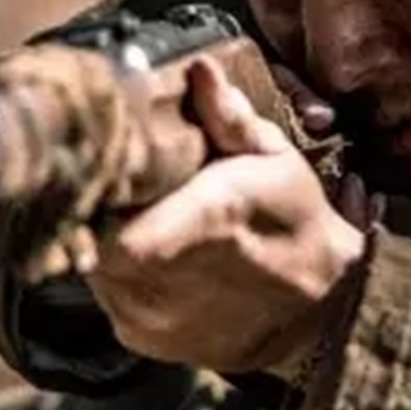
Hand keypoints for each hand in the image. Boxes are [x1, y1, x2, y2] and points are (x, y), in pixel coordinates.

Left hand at [86, 58, 367, 374]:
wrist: (322, 314)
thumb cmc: (298, 225)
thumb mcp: (276, 160)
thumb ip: (229, 118)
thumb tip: (199, 69)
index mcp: (201, 220)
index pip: (105, 214)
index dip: (91, 188)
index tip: (102, 166)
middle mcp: (166, 278)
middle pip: (89, 236)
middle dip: (96, 208)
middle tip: (119, 187)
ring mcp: (151, 317)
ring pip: (93, 267)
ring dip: (105, 242)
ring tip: (139, 219)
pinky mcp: (145, 340)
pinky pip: (107, 298)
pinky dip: (117, 276)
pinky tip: (151, 258)